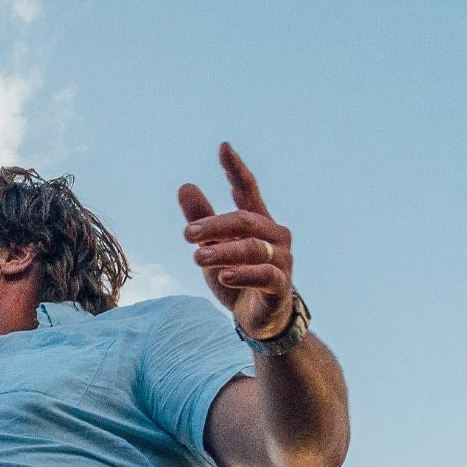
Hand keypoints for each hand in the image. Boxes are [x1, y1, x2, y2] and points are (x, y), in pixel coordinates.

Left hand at [180, 143, 297, 340]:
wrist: (260, 319)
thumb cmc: (237, 276)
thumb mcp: (213, 247)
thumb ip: (201, 219)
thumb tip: (185, 186)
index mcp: (258, 221)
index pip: (248, 189)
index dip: (236, 169)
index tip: (223, 148)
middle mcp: (275, 235)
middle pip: (244, 220)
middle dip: (213, 225)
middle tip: (186, 234)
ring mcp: (282, 260)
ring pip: (252, 247)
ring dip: (222, 251)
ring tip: (197, 257)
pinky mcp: (281, 285)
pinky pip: (264, 276)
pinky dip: (242, 275)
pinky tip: (222, 276)